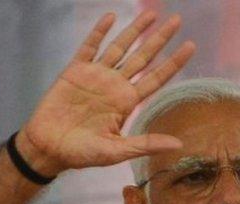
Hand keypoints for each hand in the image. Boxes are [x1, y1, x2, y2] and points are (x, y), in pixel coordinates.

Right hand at [18, 11, 194, 174]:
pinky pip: (89, 46)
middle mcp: (115, 86)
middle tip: (177, 20)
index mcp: (127, 103)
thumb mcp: (117, 151)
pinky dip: (99, 32)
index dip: (173, 62)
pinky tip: (111, 17)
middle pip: (143, 57)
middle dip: (160, 39)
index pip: (156, 78)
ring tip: (152, 14)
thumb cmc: (82, 154)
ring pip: (120, 47)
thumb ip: (145, 144)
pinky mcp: (75, 71)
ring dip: (135, 30)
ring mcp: (96, 76)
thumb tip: (178, 145)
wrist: (48, 147)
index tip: (190, 46)